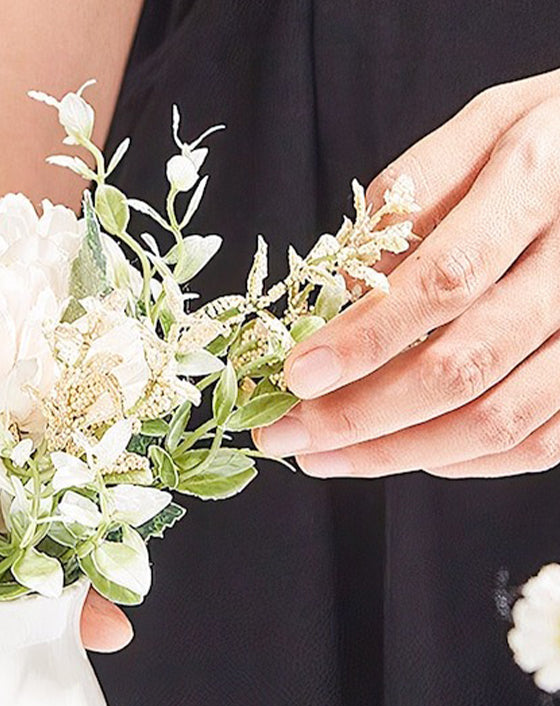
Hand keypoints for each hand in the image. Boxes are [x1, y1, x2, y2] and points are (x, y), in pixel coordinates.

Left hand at [259, 69, 559, 478]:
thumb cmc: (552, 142)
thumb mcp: (482, 131)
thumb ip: (407, 200)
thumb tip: (342, 293)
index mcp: (535, 182)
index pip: (444, 281)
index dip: (364, 339)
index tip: (296, 376)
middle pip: (463, 367)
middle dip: (359, 415)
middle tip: (284, 435)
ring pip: (496, 420)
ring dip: (395, 454)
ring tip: (322, 457)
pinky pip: (536, 442)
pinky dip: (459, 461)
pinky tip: (401, 453)